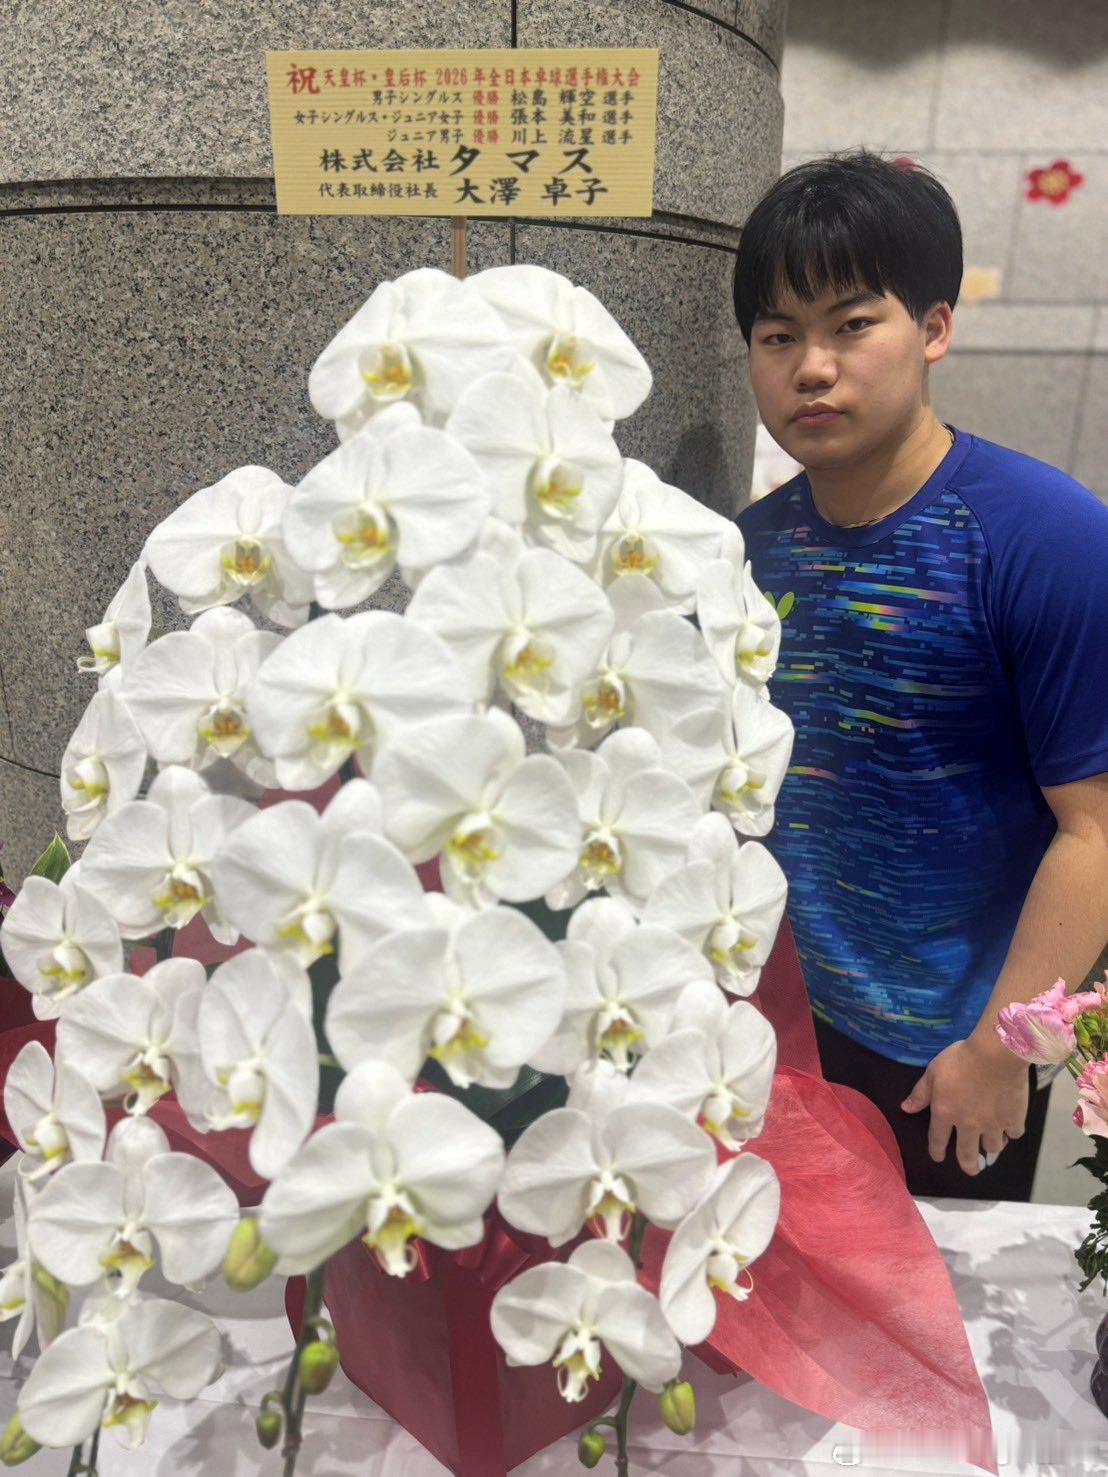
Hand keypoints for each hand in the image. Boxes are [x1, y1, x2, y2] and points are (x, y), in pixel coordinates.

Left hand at [900, 1036, 1028, 1175]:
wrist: (995, 1055)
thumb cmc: (960, 1059)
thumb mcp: (933, 1072)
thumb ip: (921, 1093)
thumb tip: (905, 1108)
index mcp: (945, 1113)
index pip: (938, 1139)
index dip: (936, 1150)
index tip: (938, 1157)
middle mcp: (968, 1124)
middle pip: (967, 1153)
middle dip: (968, 1165)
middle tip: (971, 1170)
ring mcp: (993, 1124)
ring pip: (993, 1147)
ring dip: (991, 1149)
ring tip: (991, 1149)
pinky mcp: (1013, 1118)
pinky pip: (1014, 1133)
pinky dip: (1011, 1133)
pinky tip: (1010, 1129)